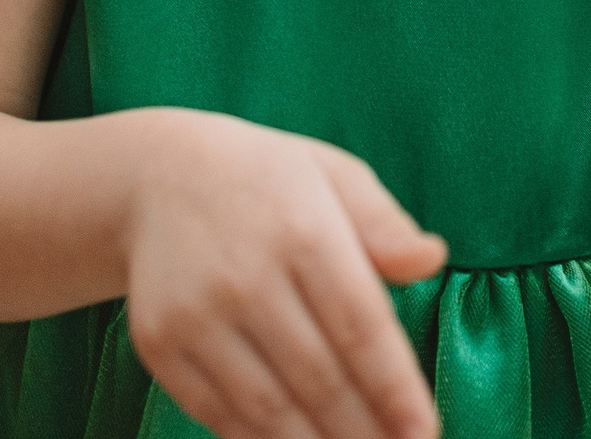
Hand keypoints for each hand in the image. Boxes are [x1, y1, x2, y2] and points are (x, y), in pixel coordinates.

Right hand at [125, 112, 447, 438]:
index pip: (361, 328)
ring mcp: (196, 316)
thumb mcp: (335, 177)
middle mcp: (246, 277)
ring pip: (269, 408)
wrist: (158, 177)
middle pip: (320, 378)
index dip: (396, 390)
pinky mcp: (159, 345)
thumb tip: (432, 260)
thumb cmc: (271, 183)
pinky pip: (218, 413)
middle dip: (366, 430)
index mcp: (303, 231)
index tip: (425, 431)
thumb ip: (385, 225)